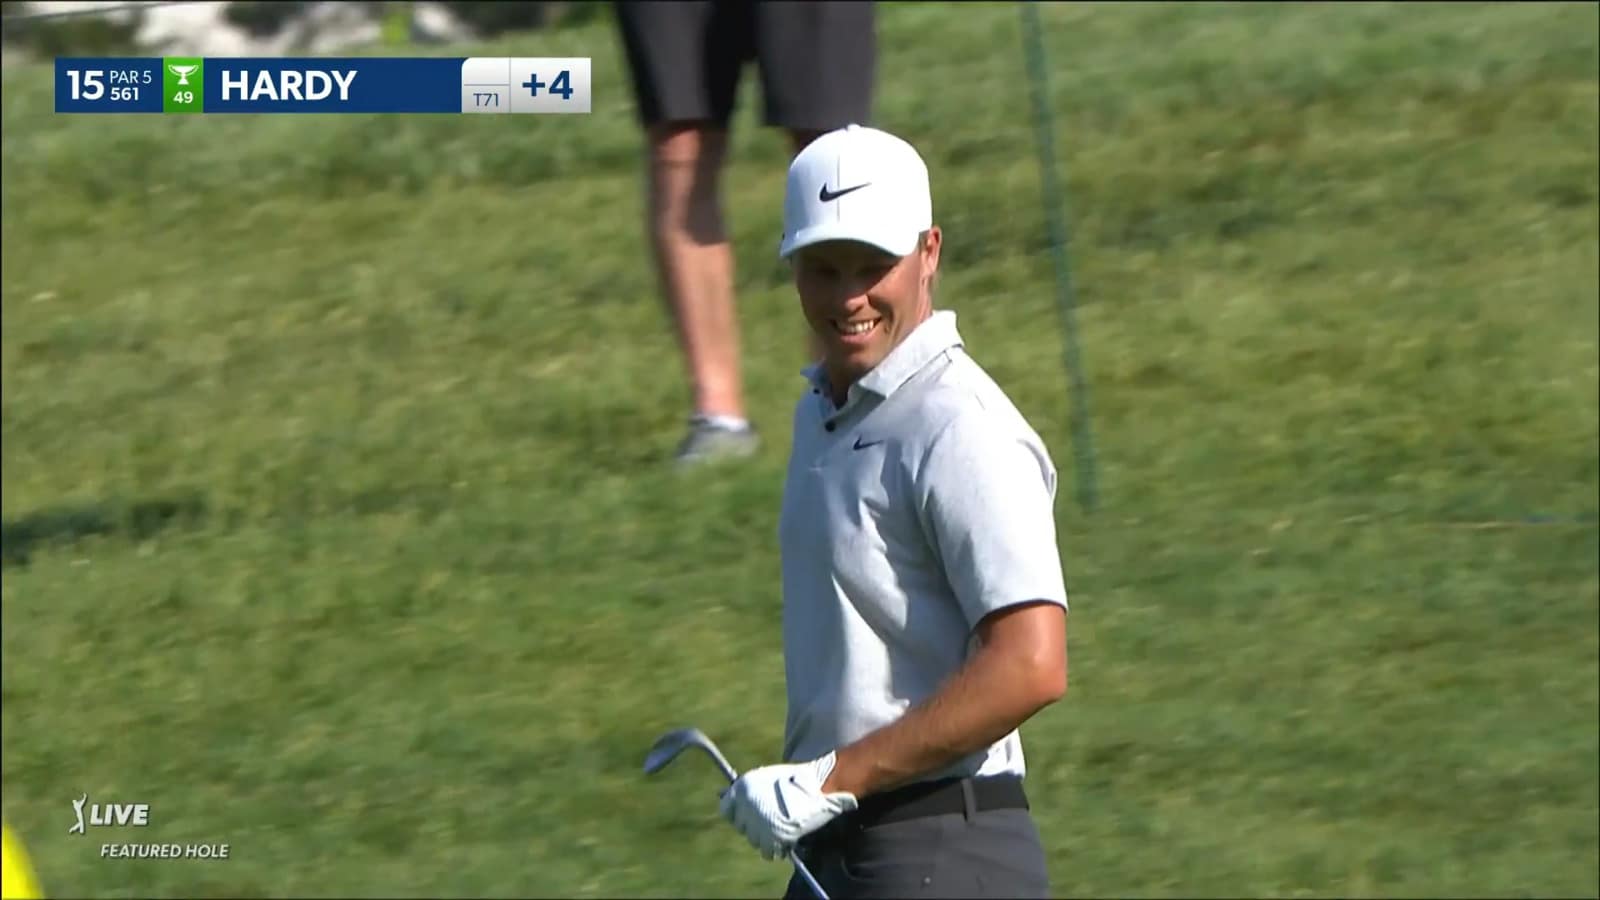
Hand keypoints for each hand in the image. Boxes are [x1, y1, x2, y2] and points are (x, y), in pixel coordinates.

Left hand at [718, 752, 858, 859]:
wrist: (821, 784)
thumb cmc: (796, 779)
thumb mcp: (766, 776)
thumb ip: (746, 789)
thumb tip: (719, 794)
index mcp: (742, 787)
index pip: (726, 809)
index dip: (738, 814)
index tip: (749, 816)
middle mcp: (746, 804)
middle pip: (742, 828)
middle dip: (755, 827)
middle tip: (773, 820)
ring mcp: (759, 821)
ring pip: (754, 841)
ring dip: (767, 839)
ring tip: (782, 829)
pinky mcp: (773, 836)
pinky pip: (769, 852)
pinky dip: (777, 849)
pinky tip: (787, 839)